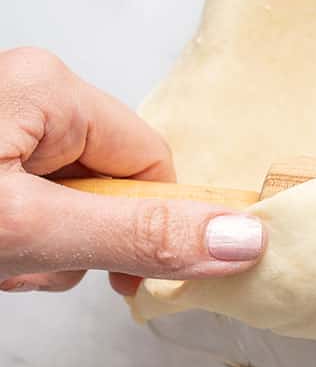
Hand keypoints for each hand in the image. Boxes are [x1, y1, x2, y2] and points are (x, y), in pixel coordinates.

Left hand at [0, 47, 264, 295]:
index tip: (116, 277)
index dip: (145, 226)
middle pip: (110, 191)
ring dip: (40, 255)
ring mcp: (3, 129)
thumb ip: (135, 236)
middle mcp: (30, 95)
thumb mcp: (26, 228)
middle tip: (22, 262)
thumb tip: (240, 237)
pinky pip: (30, 209)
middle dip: (78, 245)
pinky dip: (10, 247)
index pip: (152, 165)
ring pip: (68, 209)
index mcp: (52, 89)